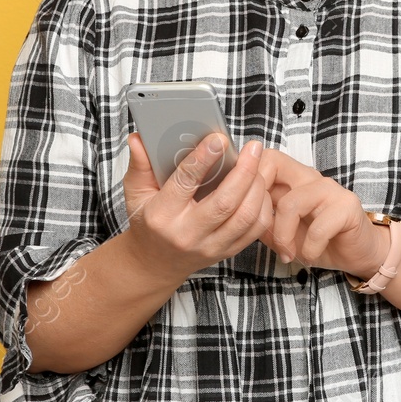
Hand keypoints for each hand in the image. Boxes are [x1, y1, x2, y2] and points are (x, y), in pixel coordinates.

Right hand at [120, 130, 274, 278]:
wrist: (154, 263)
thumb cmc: (148, 221)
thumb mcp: (136, 192)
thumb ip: (139, 164)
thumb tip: (138, 138)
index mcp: (162, 215)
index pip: (186, 182)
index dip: (204, 158)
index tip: (219, 139)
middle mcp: (187, 234)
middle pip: (225, 202)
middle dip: (245, 171)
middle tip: (254, 147)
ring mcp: (210, 246)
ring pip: (246, 217)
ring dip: (258, 187)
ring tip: (258, 165)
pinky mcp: (226, 252)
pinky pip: (255, 230)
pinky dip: (263, 206)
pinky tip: (259, 187)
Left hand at [256, 149, 386, 277]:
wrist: (357, 254)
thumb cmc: (318, 241)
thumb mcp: (282, 233)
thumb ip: (262, 220)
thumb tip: (237, 217)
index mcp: (293, 177)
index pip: (265, 158)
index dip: (248, 179)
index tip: (244, 212)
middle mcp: (310, 176)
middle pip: (273, 164)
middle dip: (258, 200)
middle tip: (260, 230)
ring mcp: (330, 189)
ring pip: (290, 203)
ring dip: (283, 236)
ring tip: (287, 254)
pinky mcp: (346, 206)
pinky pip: (318, 228)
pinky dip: (309, 248)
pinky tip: (309, 256)